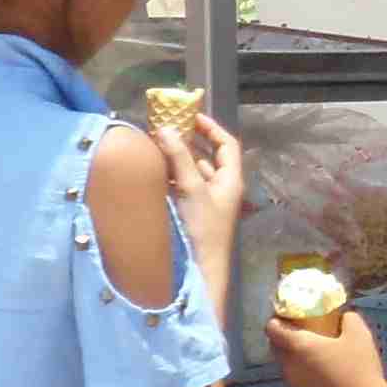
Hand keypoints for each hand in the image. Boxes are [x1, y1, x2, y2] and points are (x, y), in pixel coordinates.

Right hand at [156, 108, 244, 270]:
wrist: (201, 270)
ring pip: (195, 172)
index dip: (211, 128)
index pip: (227, 145)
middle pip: (210, 157)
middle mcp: (222, 188)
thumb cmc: (202, 228)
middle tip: (169, 129)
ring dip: (179, 159)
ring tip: (159, 146)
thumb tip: (166, 129)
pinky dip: (173, 177)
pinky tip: (156, 173)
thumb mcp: (191, 189)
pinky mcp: (194, 214)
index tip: (191, 116)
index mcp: (230, 180)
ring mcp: (208, 202)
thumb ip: (179, 159)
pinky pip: (185, 188)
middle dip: (191, 142)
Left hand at [268, 304, 386, 386]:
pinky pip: (296, 381)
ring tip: (315, 354)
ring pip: (285, 366)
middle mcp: (289, 366)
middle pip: (275, 348)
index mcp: (297, 346)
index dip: (277, 319)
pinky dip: (303, 374)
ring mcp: (294, 386)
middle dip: (284, 337)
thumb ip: (349, 319)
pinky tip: (324, 375)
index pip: (272, 329)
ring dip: (294, 357)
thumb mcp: (359, 334)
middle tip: (304, 331)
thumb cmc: (358, 367)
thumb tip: (345, 316)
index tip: (291, 315)